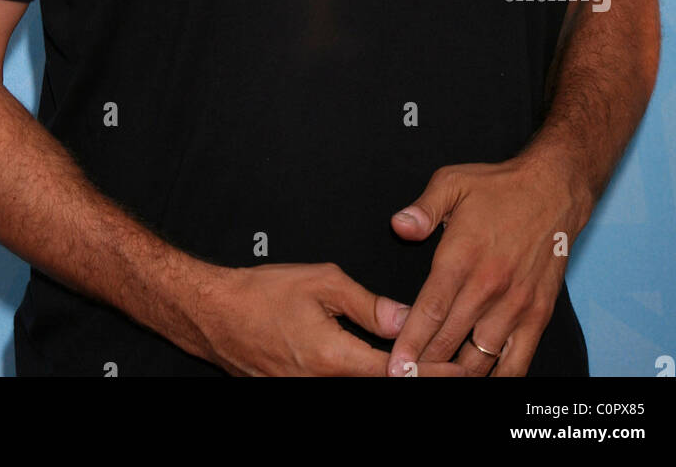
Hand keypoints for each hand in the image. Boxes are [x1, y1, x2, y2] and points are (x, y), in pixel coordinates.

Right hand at [192, 261, 467, 376]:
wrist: (215, 315)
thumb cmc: (261, 294)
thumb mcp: (321, 281)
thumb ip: (367, 303)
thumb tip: (405, 318)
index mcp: (334, 358)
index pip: (397, 373)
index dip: (432, 374)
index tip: (459, 372)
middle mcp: (324, 385)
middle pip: (383, 390)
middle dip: (420, 381)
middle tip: (456, 373)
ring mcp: (309, 394)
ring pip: (362, 394)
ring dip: (394, 382)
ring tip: (426, 372)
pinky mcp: (299, 393)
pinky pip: (340, 391)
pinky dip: (366, 382)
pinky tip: (383, 373)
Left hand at [386, 152, 591, 376]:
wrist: (554, 190)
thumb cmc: (498, 187)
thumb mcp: (453, 182)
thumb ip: (423, 209)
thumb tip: (399, 226)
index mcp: (461, 257)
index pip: (429, 312)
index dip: (409, 344)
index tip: (394, 366)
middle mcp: (488, 286)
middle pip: (449, 342)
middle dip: (425, 365)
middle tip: (406, 379)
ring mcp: (515, 305)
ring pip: (480, 359)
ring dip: (456, 374)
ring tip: (436, 381)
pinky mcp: (538, 315)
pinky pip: (517, 362)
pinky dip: (499, 379)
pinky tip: (480, 381)